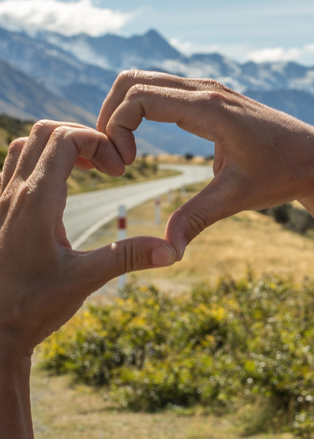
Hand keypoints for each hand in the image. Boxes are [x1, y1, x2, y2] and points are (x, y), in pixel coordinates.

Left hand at [0, 120, 177, 356]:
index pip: (64, 138)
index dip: (97, 142)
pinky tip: (62, 194)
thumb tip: (171, 251)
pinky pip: (14, 168)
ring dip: (58, 148)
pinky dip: (42, 165)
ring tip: (87, 172)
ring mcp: (0, 201)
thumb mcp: (86, 280)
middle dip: (80, 137)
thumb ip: (128, 258)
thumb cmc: (33, 305)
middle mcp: (12, 193)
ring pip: (24, 146)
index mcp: (36, 201)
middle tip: (106, 166)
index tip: (119, 171)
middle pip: (42, 132)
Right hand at [98, 71, 313, 328]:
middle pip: (133, 81)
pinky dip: (140, 110)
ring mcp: (208, 89)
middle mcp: (206, 90)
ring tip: (123, 154)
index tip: (125, 165)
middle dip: (110, 116)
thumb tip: (168, 249)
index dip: (118, 127)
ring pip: (145, 82)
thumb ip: (198, 219)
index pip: (140, 97)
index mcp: (210, 109)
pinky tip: (140, 145)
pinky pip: (162, 91)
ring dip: (123, 112)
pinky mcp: (211, 97)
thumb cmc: (282, 175)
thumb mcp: (237, 198)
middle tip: (113, 158)